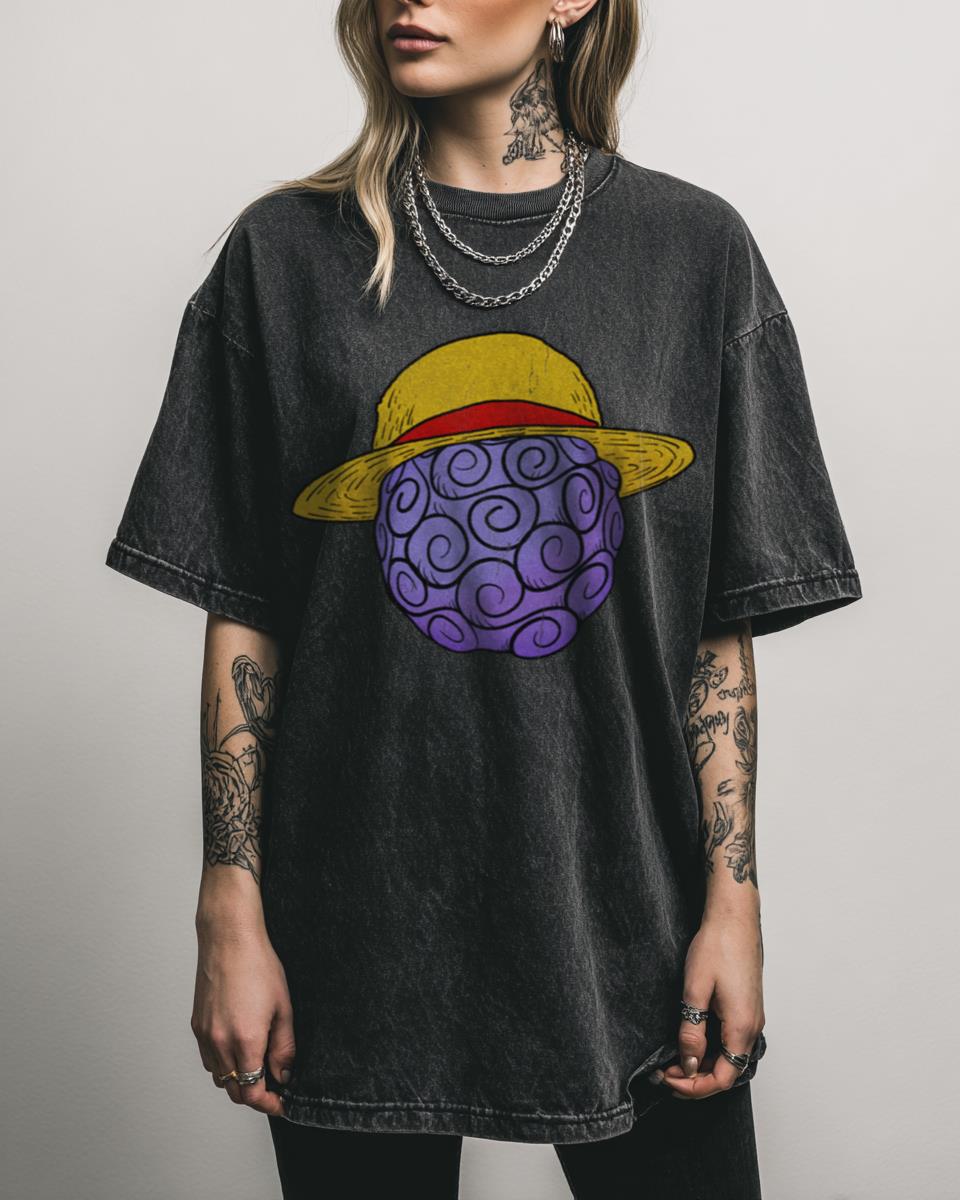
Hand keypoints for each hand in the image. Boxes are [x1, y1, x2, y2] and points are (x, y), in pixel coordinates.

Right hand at [191, 916, 295, 1116]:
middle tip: (274, 1088)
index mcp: (245, 1040)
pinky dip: (223, 1064)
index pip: (252, 1092)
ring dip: (238, 1080)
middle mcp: (220, 1043)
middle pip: (234, 1091)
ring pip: (219, 1077)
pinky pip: (208, 1059)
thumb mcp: (283, 1007)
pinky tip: (238, 1049)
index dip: (268, 1104)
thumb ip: (284, 1047)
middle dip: (254, 1096)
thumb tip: (284, 1074)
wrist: (229, 939)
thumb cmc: (258, 966)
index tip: (281, 1103)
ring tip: (258, 1066)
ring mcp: (205, 1035)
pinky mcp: (196, 1026)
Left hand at [658, 909, 764, 1099]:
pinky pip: (731, 1040)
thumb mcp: (695, 990)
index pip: (722, 1078)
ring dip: (703, 1064)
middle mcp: (753, 1027)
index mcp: (742, 1027)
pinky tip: (691, 1041)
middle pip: (727, 1072)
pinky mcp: (747, 1007)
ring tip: (673, 1059)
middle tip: (664, 1072)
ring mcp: (752, 1017)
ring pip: (729, 1057)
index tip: (668, 1079)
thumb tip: (689, 1064)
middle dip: (695, 1079)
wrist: (734, 918)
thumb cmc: (717, 946)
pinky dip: (711, 1049)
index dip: (694, 1087)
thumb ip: (692, 1031)